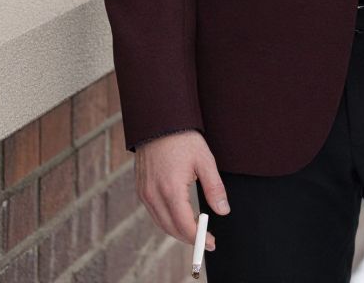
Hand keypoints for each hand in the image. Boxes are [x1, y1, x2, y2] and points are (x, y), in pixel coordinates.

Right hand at [134, 130, 229, 251]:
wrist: (158, 121)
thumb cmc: (183, 138)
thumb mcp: (204, 160)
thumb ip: (214, 188)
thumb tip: (223, 211)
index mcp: (171, 189)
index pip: (184, 226)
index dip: (199, 238)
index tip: (211, 243)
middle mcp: (153, 194)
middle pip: (171, 229)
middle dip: (189, 238)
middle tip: (205, 239)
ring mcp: (144, 192)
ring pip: (161, 223)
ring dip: (177, 230)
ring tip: (195, 229)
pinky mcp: (140, 188)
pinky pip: (153, 212)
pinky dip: (166, 219)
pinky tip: (179, 215)